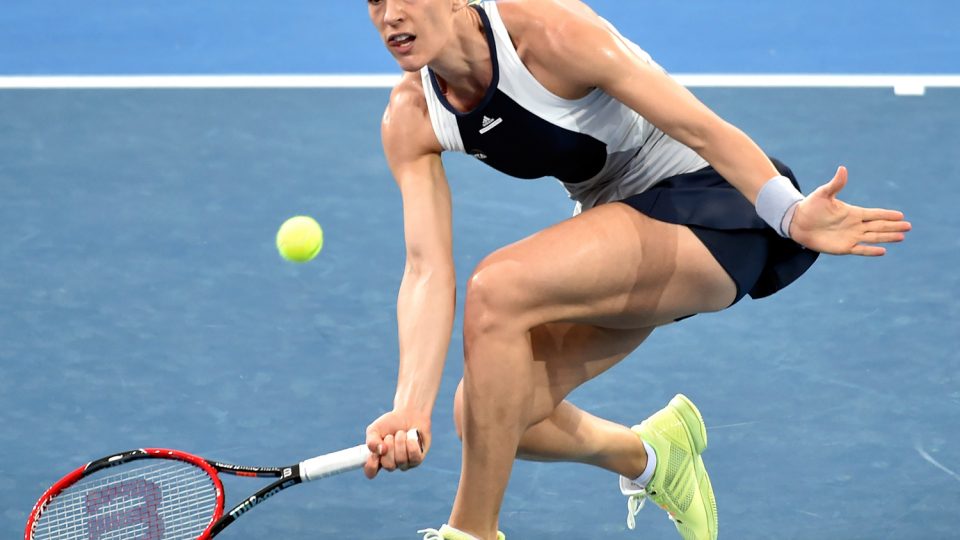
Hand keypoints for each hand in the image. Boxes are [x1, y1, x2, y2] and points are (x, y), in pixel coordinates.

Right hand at [364, 409, 429, 478]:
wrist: (409, 414)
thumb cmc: (390, 423)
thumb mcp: (375, 429)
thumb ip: (372, 441)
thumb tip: (381, 451)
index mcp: (377, 458)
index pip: (371, 472)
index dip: (371, 466)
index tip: (374, 454)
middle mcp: (391, 464)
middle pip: (388, 465)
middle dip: (390, 446)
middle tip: (391, 435)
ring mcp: (404, 464)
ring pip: (401, 460)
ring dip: (400, 442)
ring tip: (402, 433)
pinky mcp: (417, 460)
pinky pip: (414, 458)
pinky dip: (412, 444)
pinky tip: (411, 438)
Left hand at [789, 166, 911, 255]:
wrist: (797, 223)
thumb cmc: (810, 206)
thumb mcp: (824, 194)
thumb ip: (836, 184)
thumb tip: (842, 169)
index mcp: (852, 212)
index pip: (874, 213)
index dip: (887, 214)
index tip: (901, 215)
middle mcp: (854, 225)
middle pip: (878, 226)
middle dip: (893, 226)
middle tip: (909, 226)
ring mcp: (850, 236)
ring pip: (873, 237)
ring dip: (887, 237)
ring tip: (902, 237)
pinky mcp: (843, 247)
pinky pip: (860, 249)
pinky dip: (871, 250)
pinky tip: (883, 250)